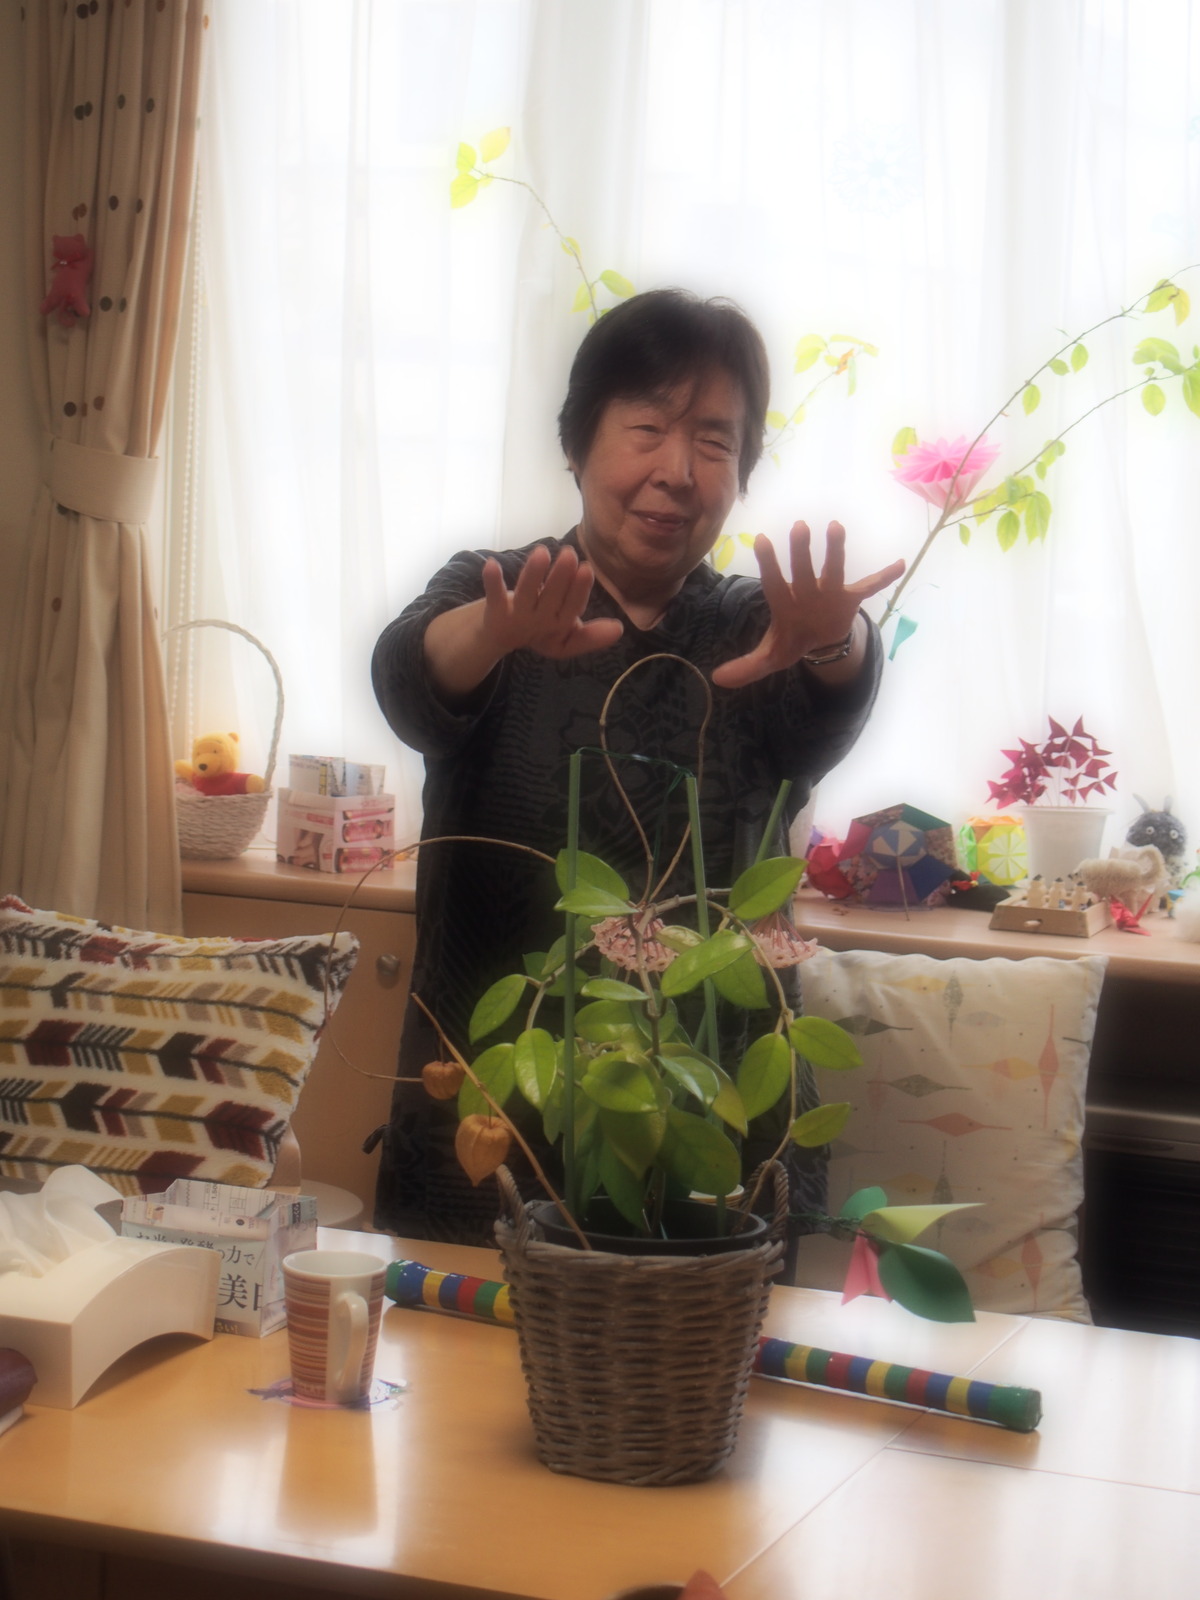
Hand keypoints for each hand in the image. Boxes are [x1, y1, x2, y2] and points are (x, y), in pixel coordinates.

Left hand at [481, 545, 623, 659]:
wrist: (500, 637)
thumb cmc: (542, 630)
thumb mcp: (568, 637)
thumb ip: (592, 636)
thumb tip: (619, 629)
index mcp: (560, 624)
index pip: (573, 606)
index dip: (579, 589)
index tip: (586, 569)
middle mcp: (540, 621)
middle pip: (552, 598)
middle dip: (560, 578)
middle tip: (569, 554)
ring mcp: (517, 616)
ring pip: (527, 595)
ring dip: (533, 575)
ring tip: (541, 553)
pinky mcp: (495, 610)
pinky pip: (494, 595)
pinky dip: (492, 581)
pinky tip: (490, 564)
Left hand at [711, 521, 903, 689]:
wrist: (819, 640)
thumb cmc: (792, 640)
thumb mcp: (771, 657)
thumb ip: (747, 667)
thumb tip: (716, 680)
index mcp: (785, 603)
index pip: (774, 583)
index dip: (768, 564)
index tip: (761, 539)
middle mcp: (806, 592)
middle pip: (803, 570)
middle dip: (801, 552)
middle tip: (800, 527)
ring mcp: (830, 592)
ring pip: (833, 570)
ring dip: (835, 550)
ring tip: (836, 526)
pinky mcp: (851, 598)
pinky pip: (870, 586)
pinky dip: (884, 577)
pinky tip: (900, 564)